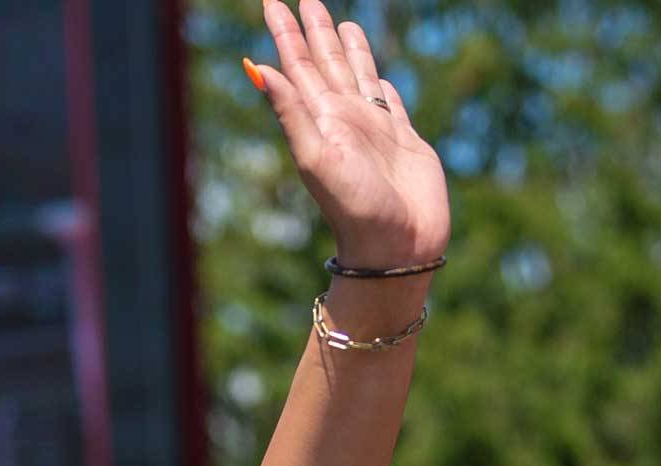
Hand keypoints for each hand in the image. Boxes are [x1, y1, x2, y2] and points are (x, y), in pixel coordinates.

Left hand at [247, 1, 449, 271]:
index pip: (296, 64)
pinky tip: (377, 78)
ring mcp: (373, 128)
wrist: (397, 245)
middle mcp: (342, 118)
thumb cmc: (355, 207)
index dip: (284, 32)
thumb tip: (256, 66)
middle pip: (325, 62)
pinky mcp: (404, 140)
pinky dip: (381, 85)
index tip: (272, 0)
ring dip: (348, 50)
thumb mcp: (315, 156)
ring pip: (357, 75)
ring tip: (341, 23)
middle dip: (313, 30)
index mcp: (319, 118)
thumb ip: (290, 111)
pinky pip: (388, 103)